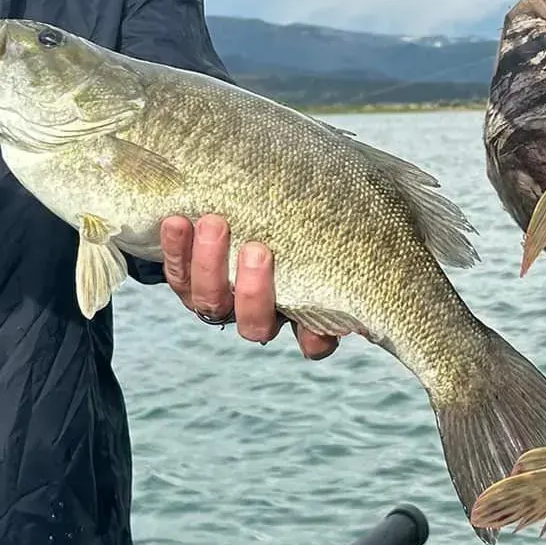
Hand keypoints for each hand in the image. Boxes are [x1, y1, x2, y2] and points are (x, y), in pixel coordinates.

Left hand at [160, 215, 338, 358]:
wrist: (238, 204)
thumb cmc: (293, 213)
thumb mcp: (317, 220)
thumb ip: (331, 229)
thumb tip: (369, 215)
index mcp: (300, 309)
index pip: (314, 340)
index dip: (314, 336)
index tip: (314, 316)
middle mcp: (260, 313)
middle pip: (254, 323)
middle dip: (253, 291)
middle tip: (257, 250)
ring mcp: (221, 301)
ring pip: (211, 300)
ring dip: (210, 264)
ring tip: (213, 224)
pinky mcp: (188, 283)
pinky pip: (178, 276)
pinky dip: (176, 250)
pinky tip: (176, 222)